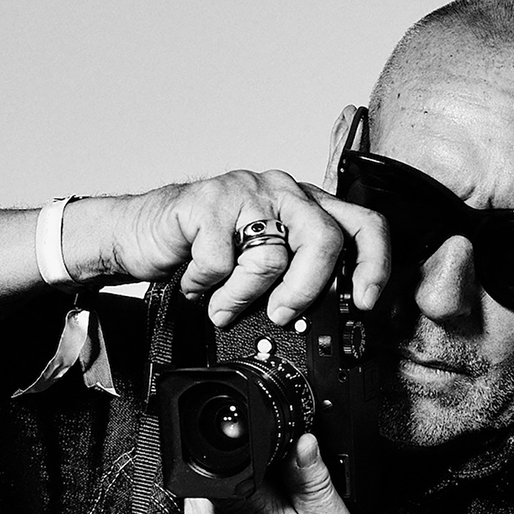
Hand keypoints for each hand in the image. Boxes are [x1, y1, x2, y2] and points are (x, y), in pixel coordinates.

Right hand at [76, 171, 390, 328]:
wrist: (139, 233)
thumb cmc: (203, 250)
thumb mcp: (261, 266)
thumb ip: (297, 279)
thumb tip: (330, 321)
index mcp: (306, 206)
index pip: (364, 224)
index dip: (374, 265)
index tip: (365, 303)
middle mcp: (282, 191)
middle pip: (325, 240)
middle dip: (306, 291)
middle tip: (281, 314)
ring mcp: (245, 191)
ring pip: (271, 257)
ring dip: (242, 296)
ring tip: (222, 300)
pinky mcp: (207, 202)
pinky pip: (222, 262)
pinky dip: (206, 286)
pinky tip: (196, 280)